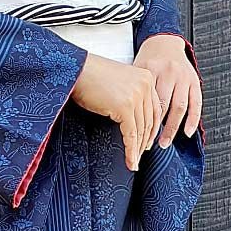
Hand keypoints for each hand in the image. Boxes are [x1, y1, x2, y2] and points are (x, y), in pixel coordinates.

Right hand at [69, 52, 164, 171]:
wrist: (75, 69)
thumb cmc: (89, 76)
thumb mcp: (117, 83)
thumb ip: (130, 95)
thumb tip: (131, 117)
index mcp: (145, 77)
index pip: (155, 108)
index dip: (152, 128)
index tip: (147, 140)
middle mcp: (145, 85)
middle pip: (150, 120)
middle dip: (146, 140)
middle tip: (141, 154)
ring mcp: (136, 96)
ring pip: (142, 129)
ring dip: (138, 149)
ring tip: (134, 161)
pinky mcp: (125, 107)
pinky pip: (131, 134)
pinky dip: (131, 150)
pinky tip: (130, 161)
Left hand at [133, 34, 202, 151]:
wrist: (164, 42)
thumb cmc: (147, 60)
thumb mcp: (135, 70)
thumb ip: (131, 89)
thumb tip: (118, 116)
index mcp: (151, 70)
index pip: (144, 102)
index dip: (139, 122)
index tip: (133, 137)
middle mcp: (169, 73)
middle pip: (162, 106)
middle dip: (154, 129)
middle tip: (146, 145)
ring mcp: (184, 77)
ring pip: (179, 107)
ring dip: (171, 129)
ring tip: (164, 143)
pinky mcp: (195, 81)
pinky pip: (196, 103)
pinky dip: (193, 120)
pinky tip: (187, 133)